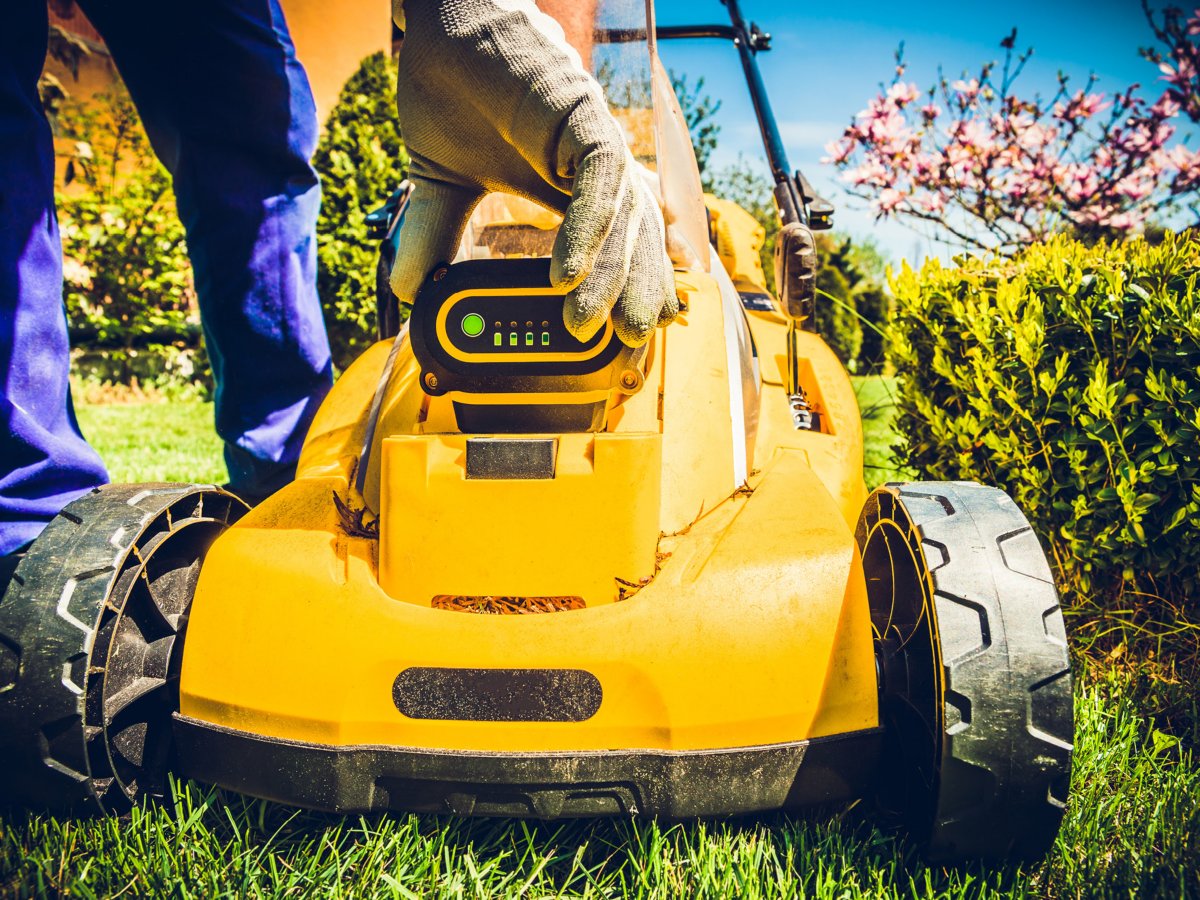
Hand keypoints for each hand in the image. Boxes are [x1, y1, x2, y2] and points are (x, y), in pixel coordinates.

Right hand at [389, 0, 677, 346]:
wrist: (441, 25)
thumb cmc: (452, 90)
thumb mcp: (443, 184)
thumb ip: (436, 237)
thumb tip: (407, 291)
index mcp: (570, 190)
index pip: (611, 253)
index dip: (621, 294)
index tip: (616, 340)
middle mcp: (592, 172)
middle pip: (630, 245)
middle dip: (631, 297)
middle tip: (622, 348)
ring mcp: (592, 144)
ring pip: (621, 220)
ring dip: (607, 277)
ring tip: (586, 324)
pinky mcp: (584, 116)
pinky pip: (599, 180)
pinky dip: (586, 230)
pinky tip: (565, 275)